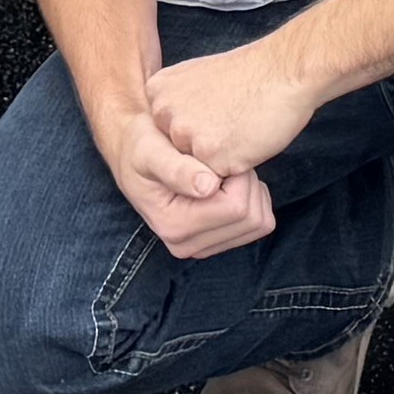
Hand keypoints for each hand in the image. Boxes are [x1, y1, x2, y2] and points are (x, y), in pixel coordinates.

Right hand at [95, 91, 278, 263]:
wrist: (133, 153)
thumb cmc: (141, 146)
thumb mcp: (149, 150)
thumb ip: (176, 168)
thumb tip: (207, 187)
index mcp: (174, 226)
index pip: (236, 207)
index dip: (237, 173)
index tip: (216, 153)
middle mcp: (187, 245)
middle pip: (251, 218)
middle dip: (244, 182)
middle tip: (219, 160)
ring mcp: (203, 247)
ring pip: (259, 222)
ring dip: (249, 191)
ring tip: (221, 171)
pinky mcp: (216, 241)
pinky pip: (258, 224)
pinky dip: (251, 198)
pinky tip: (228, 182)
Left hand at [141, 35, 320, 183]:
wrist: (285, 71)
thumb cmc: (250, 75)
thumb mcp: (197, 75)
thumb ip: (176, 101)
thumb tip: (169, 127)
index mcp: (157, 91)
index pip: (165, 131)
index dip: (196, 126)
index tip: (215, 107)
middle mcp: (163, 113)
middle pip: (179, 151)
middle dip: (204, 144)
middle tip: (229, 118)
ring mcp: (184, 135)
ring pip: (197, 168)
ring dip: (219, 157)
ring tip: (238, 127)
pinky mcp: (209, 156)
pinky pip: (218, 178)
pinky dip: (235, 166)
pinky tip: (246, 139)